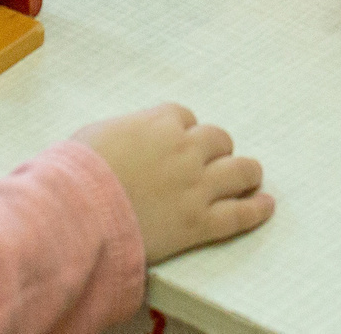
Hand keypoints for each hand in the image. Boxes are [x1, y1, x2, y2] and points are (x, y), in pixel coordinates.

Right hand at [75, 103, 273, 262]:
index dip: (182, 131)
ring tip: (251, 178)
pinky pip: (239, 214)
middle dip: (215, 149)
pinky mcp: (198, 223)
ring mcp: (195, 186)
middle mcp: (184, 149)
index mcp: (159, 122)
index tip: (177, 143)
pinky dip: (257, 210)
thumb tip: (124, 139)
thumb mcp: (94, 135)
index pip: (185, 117)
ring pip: (240, 171)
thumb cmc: (73, 174)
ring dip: (247, 172)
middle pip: (218, 139)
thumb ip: (122, 132)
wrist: (74, 214)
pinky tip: (266, 205)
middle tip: (210, 162)